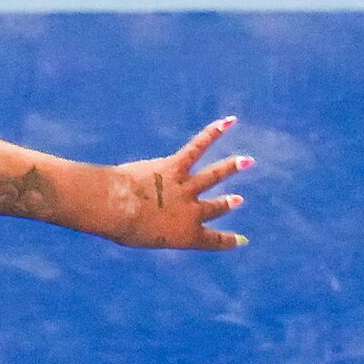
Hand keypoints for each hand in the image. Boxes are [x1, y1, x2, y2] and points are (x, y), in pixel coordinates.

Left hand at [89, 117, 253, 249]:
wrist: (117, 208)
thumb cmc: (121, 227)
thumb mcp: (139, 237)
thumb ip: (149, 226)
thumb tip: (143, 212)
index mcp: (186, 236)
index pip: (212, 241)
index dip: (227, 241)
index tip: (240, 240)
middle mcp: (191, 212)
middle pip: (215, 207)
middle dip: (226, 204)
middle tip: (237, 200)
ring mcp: (185, 188)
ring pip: (214, 175)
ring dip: (231, 167)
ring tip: (246, 161)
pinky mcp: (174, 167)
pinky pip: (197, 147)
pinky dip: (212, 133)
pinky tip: (227, 122)